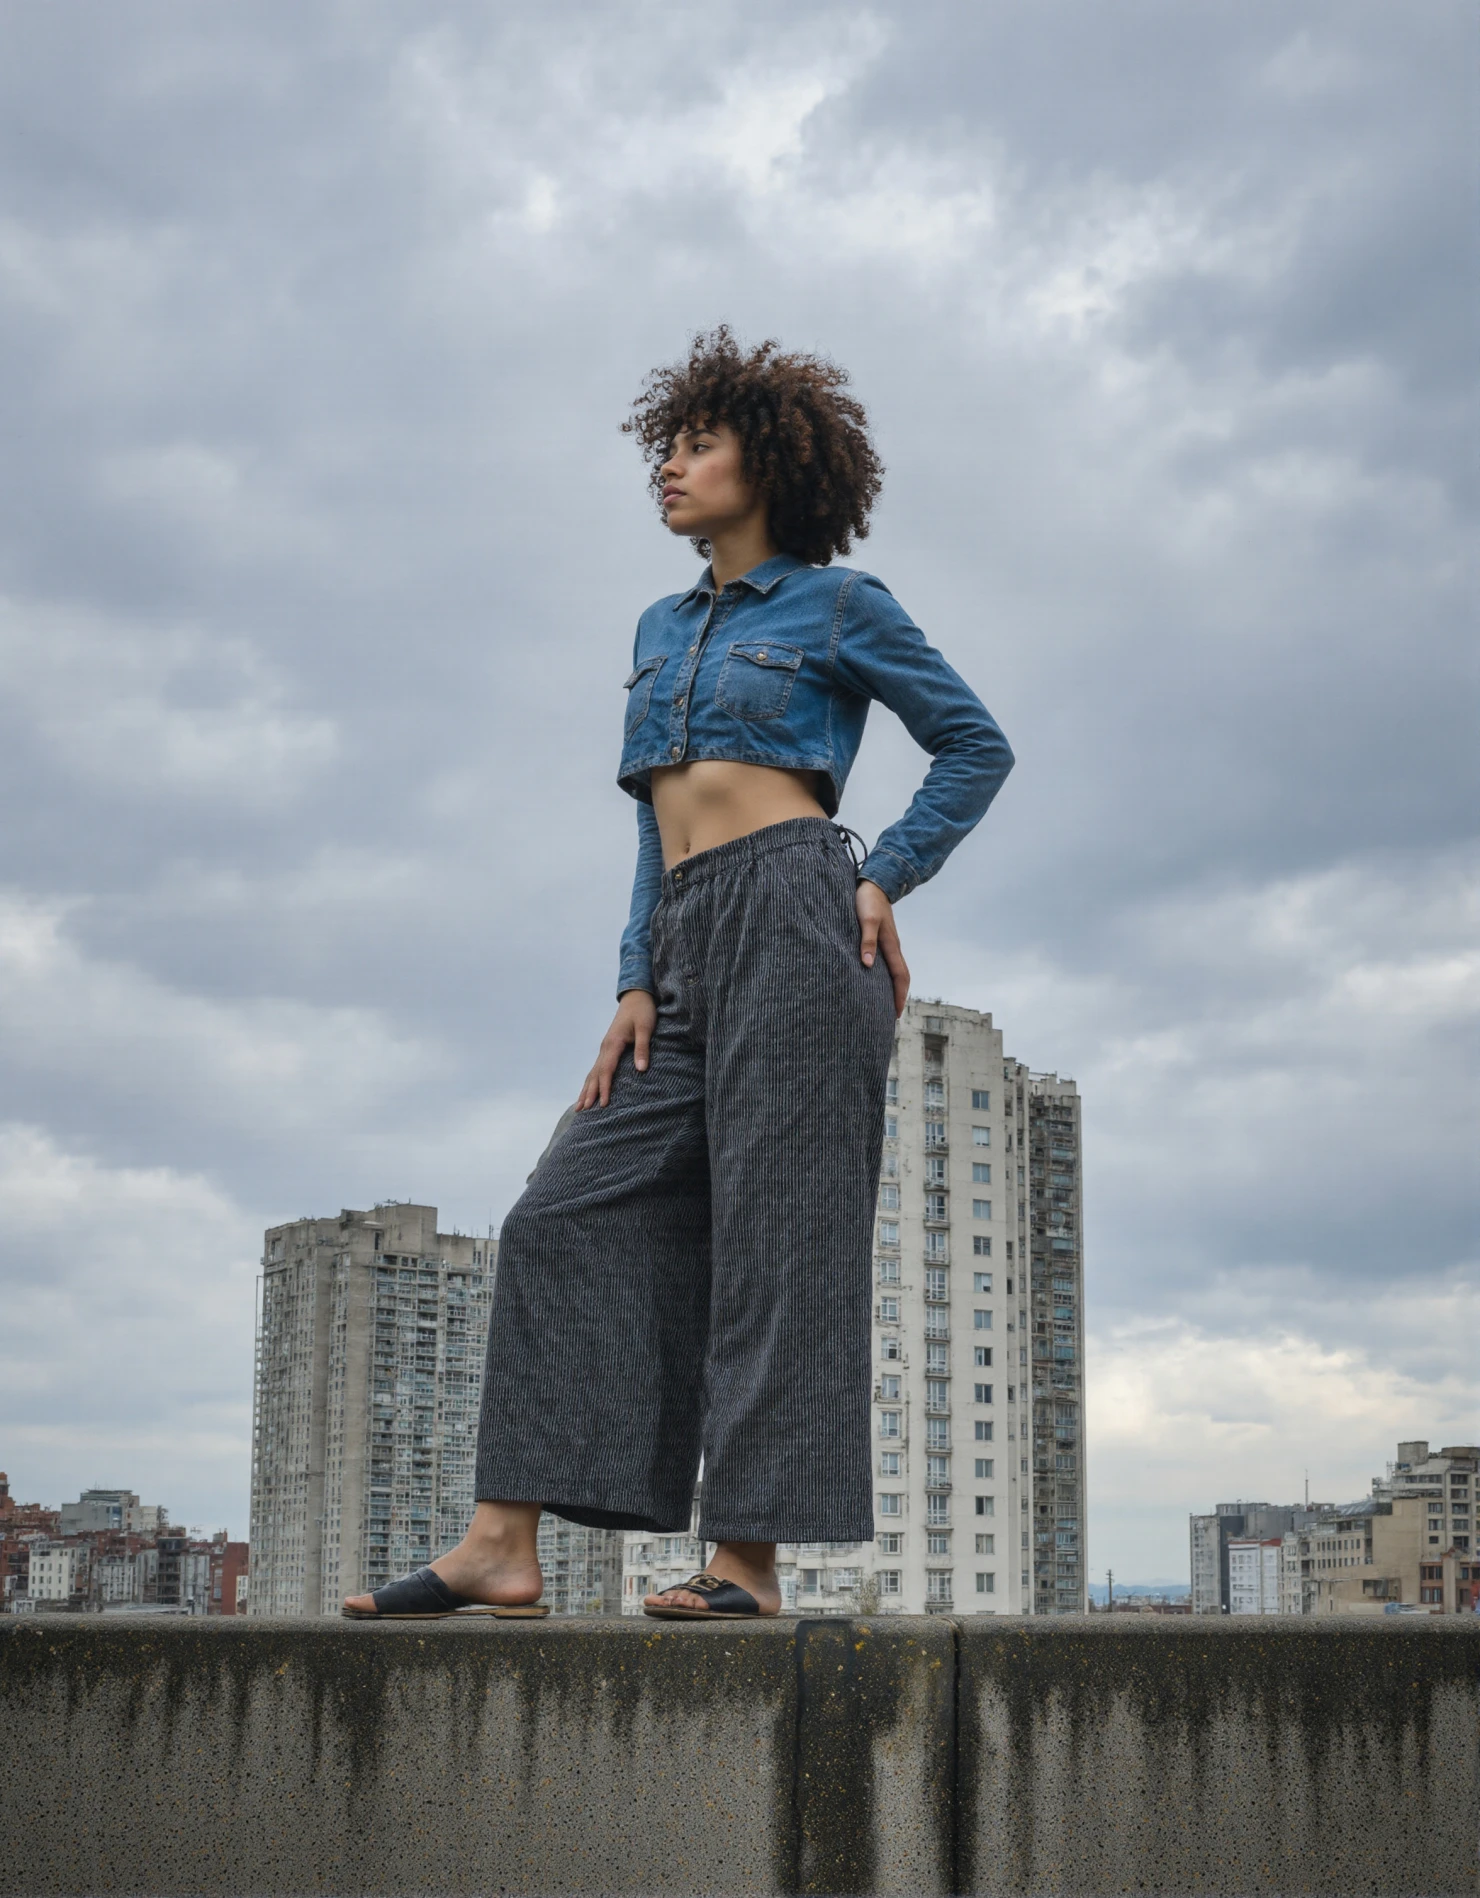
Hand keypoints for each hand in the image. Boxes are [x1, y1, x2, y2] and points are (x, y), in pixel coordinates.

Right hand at [577, 989, 656, 1108]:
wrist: (636, 996)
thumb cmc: (643, 1011)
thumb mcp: (646, 1027)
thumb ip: (642, 1048)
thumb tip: (641, 1069)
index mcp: (613, 1043)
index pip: (606, 1070)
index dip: (604, 1088)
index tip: (603, 1104)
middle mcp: (605, 1047)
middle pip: (595, 1074)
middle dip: (589, 1093)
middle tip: (583, 1111)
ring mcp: (605, 1047)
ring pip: (593, 1072)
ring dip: (586, 1089)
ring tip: (579, 1107)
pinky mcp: (608, 1047)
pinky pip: (597, 1068)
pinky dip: (591, 1081)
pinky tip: (588, 1090)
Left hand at [856, 879, 908, 1017]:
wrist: (873, 883)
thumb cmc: (867, 901)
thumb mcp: (866, 920)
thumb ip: (867, 941)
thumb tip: (866, 965)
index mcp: (891, 946)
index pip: (900, 977)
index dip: (899, 996)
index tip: (896, 1014)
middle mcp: (893, 947)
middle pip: (901, 977)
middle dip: (898, 996)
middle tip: (891, 1015)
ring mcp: (888, 943)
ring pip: (895, 970)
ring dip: (893, 987)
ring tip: (884, 1002)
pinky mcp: (882, 938)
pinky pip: (888, 962)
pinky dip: (886, 975)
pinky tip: (875, 979)